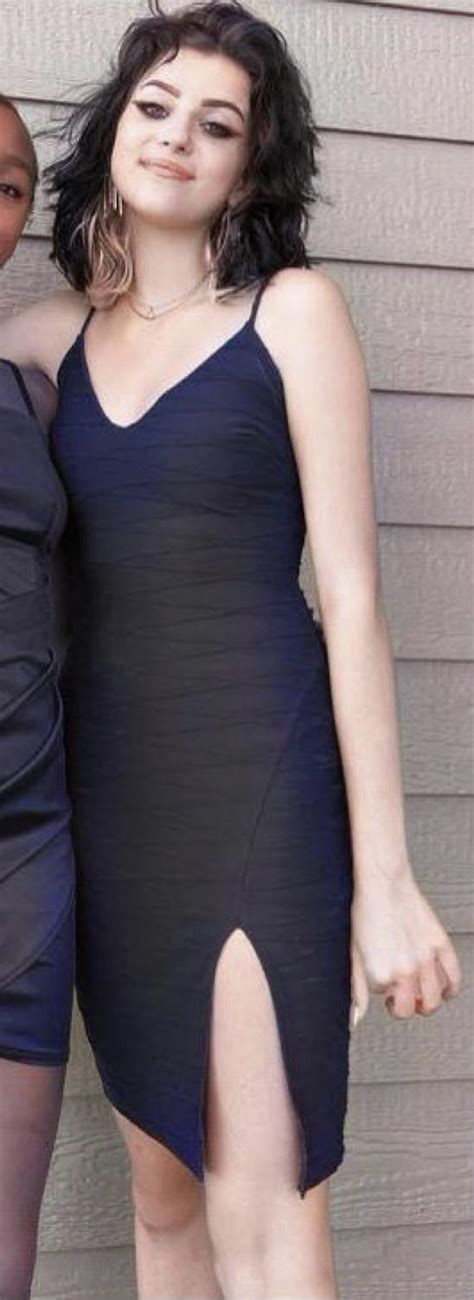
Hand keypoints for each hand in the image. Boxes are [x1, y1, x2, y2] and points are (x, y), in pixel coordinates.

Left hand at [349, 871, 461, 1027]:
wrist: (383, 883)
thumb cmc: (365, 913)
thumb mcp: (354, 954)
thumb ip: (356, 989)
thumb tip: (355, 1018)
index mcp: (383, 975)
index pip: (385, 997)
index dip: (381, 987)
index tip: (379, 977)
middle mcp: (406, 971)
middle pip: (411, 1008)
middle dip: (404, 1007)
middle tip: (399, 998)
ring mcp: (427, 959)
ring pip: (435, 999)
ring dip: (427, 1004)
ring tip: (420, 996)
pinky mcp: (441, 944)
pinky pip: (454, 977)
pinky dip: (452, 989)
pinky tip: (445, 990)